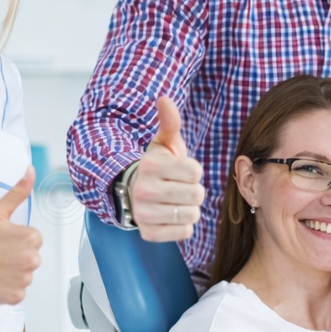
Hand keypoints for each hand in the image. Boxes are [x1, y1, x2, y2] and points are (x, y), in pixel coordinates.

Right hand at [0, 169, 42, 303]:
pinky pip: (16, 291)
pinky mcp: (15, 297)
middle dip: (15, 255)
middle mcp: (33, 260)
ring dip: (12, 271)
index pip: (32, 239)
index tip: (0, 240)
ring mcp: (24, 281)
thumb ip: (17, 192)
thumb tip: (31, 172)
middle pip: (30, 256)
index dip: (15, 239)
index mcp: (31, 238)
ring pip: (23, 274)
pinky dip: (6, 287)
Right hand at [129, 96, 205, 242]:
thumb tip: (164, 98)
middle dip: (194, 191)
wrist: (134, 192)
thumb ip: (169, 122)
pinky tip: (171, 216)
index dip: (193, 171)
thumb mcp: (164, 143)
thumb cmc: (157, 166)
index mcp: (151, 165)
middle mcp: (144, 190)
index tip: (181, 171)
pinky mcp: (149, 233)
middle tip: (179, 188)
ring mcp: (145, 214)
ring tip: (176, 201)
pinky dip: (183, 226)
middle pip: (197, 194)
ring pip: (192, 214)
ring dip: (190, 209)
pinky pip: (184, 233)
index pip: (196, 172)